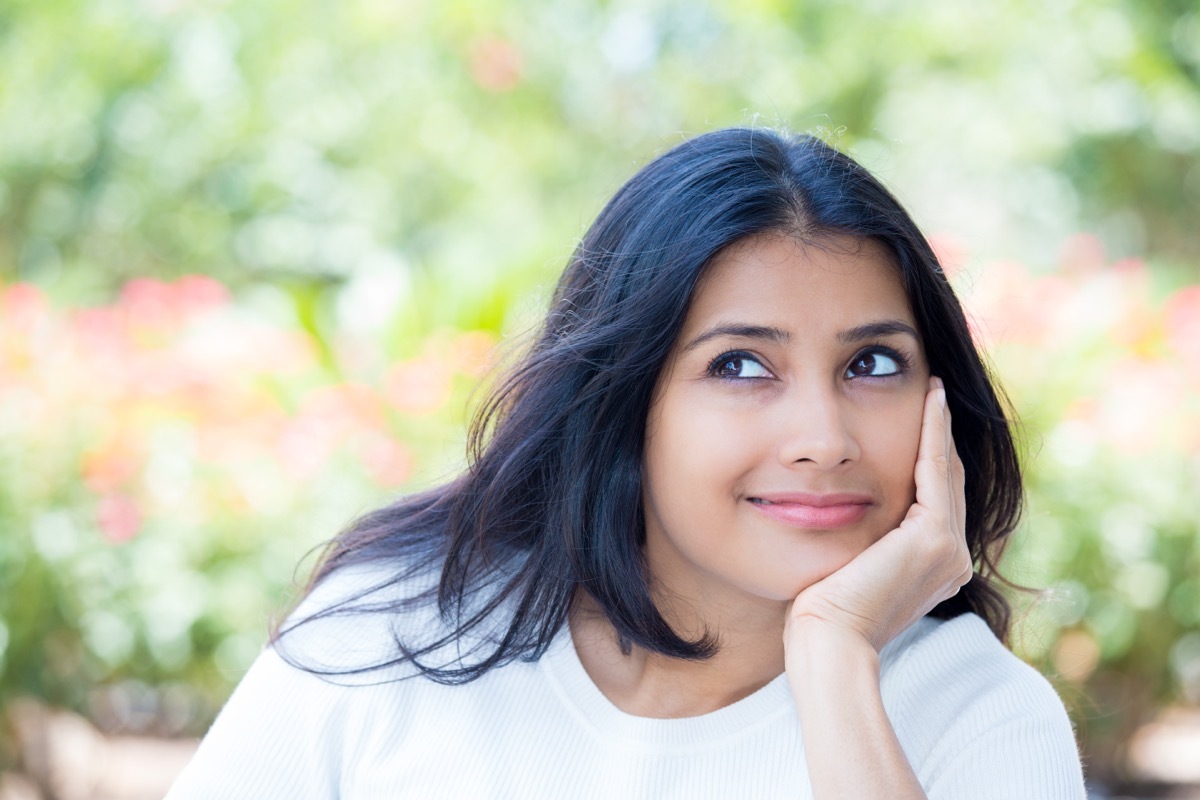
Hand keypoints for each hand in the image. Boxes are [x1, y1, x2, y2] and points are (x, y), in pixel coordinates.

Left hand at [784, 376, 970, 655]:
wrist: (828, 641)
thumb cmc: (819, 615)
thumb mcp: (844, 569)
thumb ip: (857, 544)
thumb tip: (832, 515)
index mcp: (935, 570)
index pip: (934, 501)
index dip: (928, 459)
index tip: (918, 421)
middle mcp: (953, 560)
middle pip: (947, 482)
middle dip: (939, 437)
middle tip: (934, 394)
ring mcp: (949, 549)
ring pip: (946, 471)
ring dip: (939, 426)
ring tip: (935, 389)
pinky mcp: (935, 537)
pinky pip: (934, 469)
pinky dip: (933, 431)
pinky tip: (930, 398)